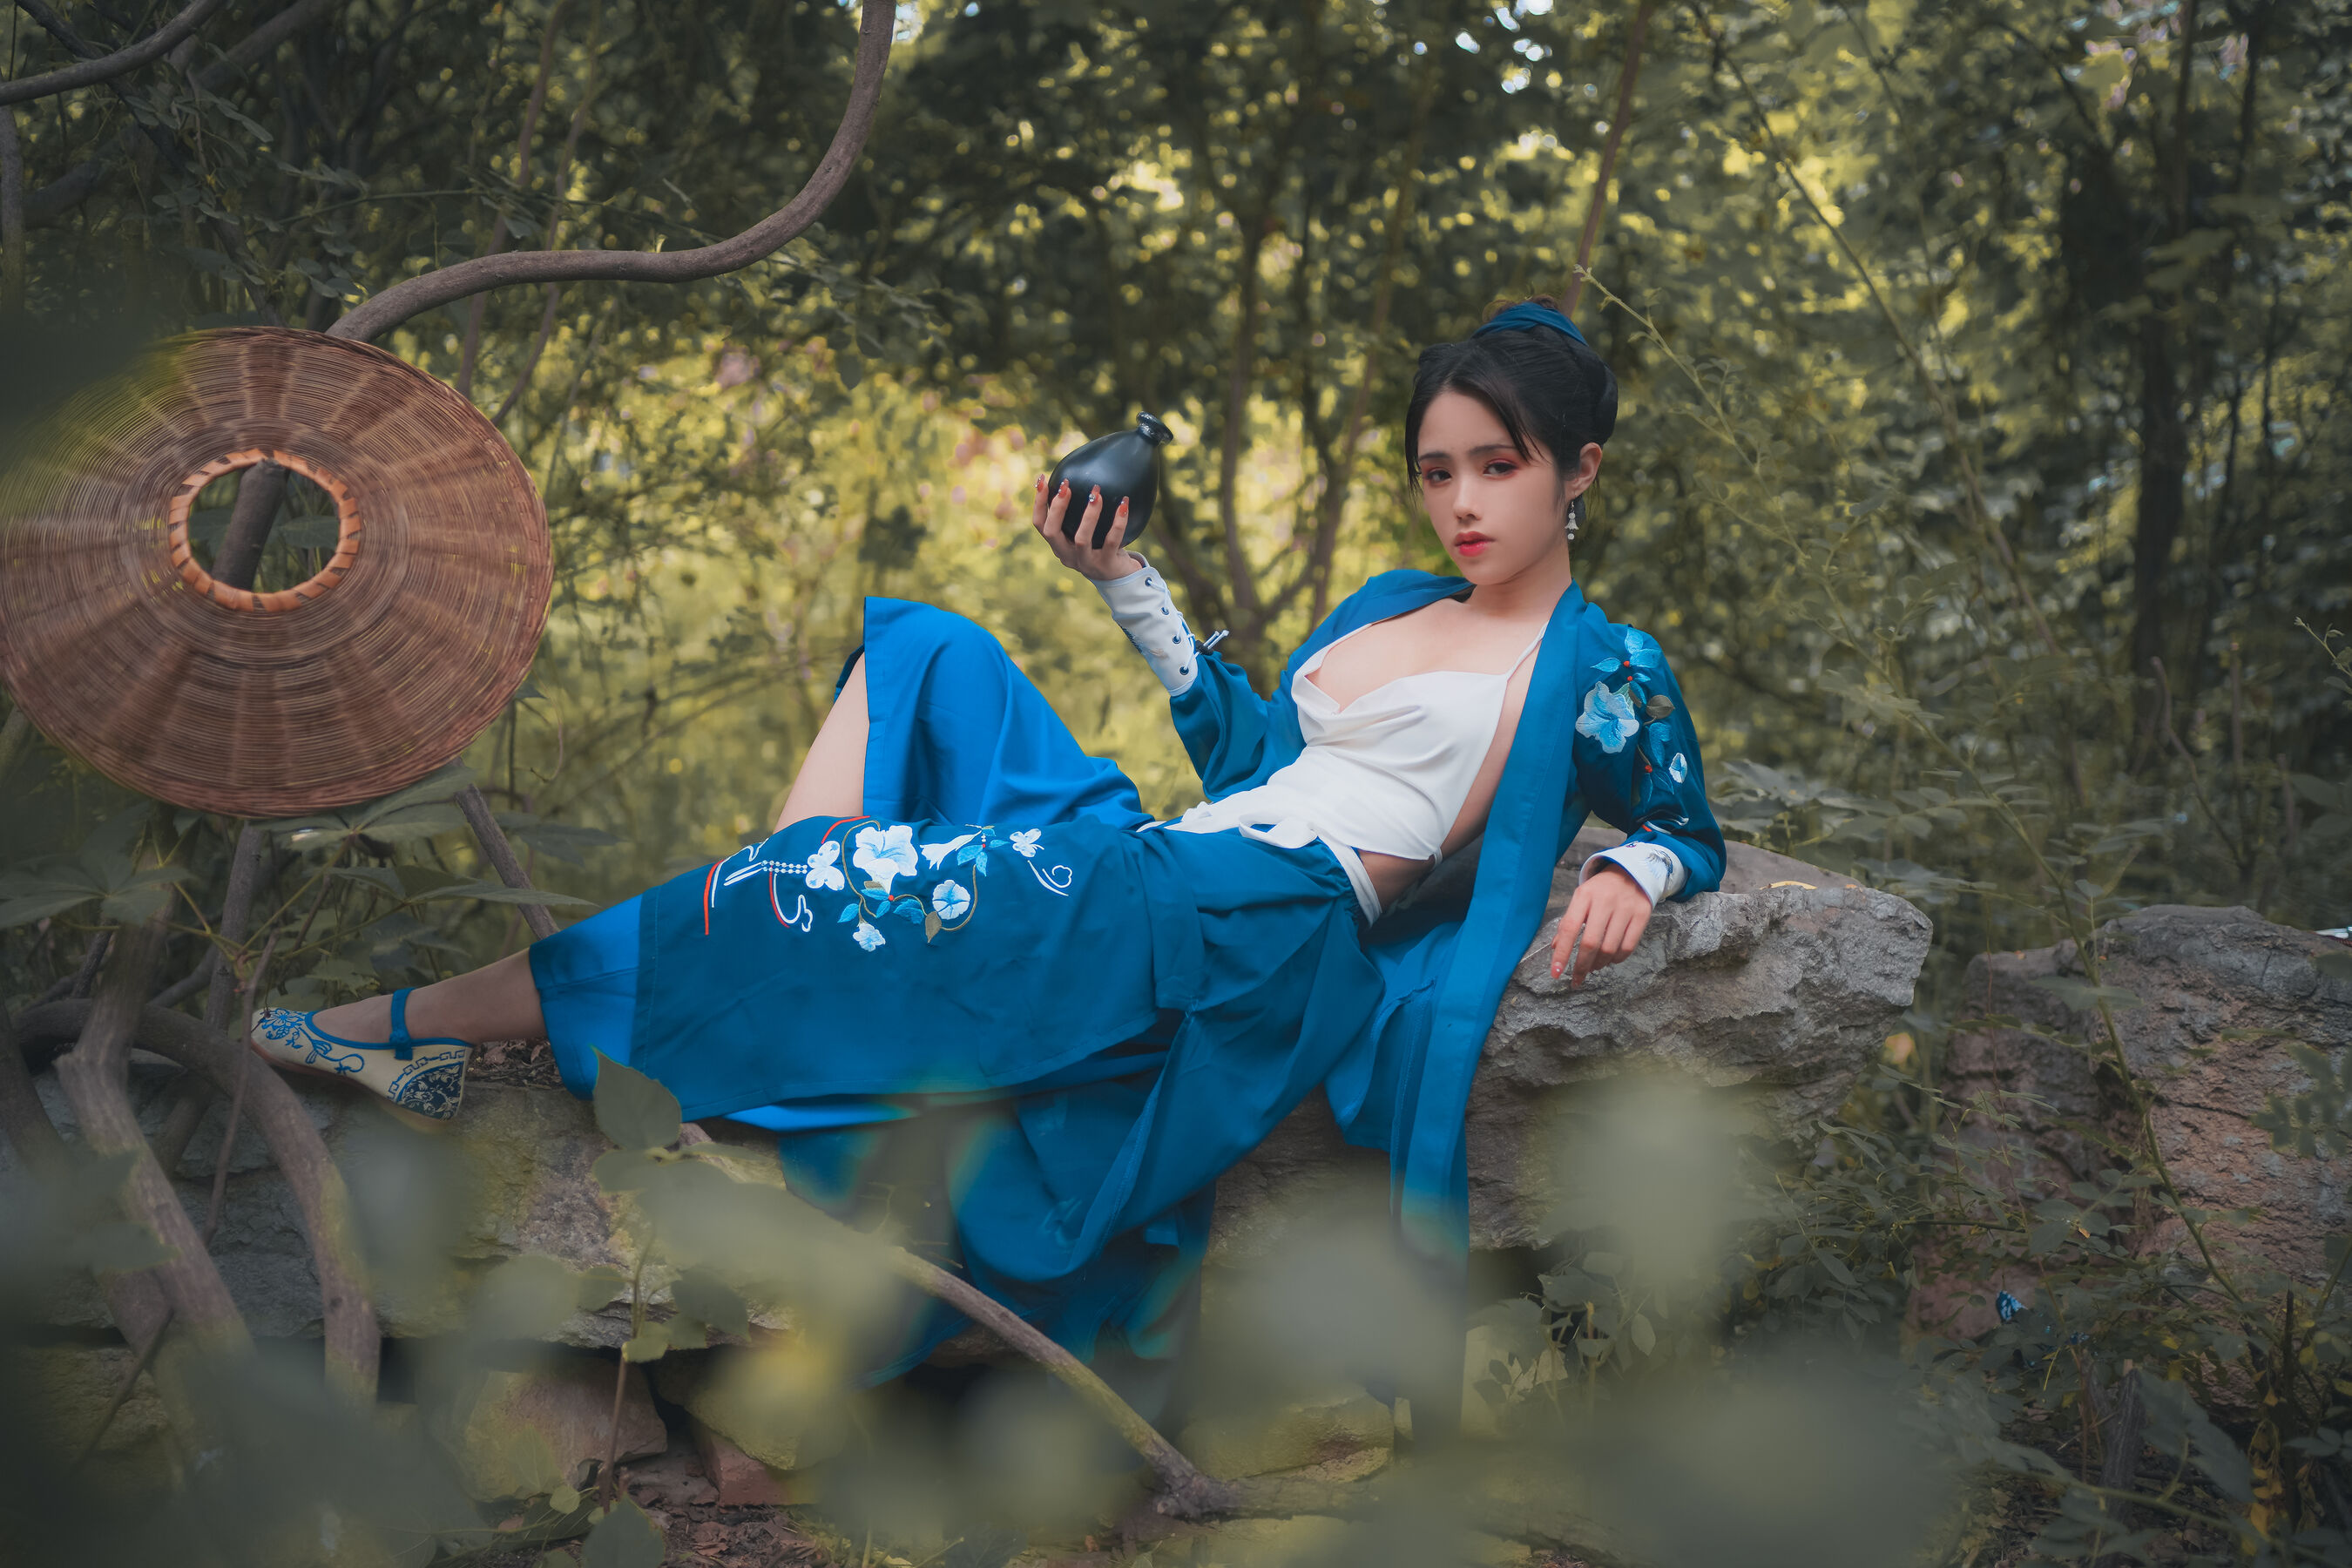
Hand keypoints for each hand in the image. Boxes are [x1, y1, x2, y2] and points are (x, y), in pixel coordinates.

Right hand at [1031, 476, 1140, 581]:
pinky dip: (1118, 522)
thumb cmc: (1103, 546)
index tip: (1042, 479)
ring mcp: (1086, 563)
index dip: (1038, 502)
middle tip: (1066, 486)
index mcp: (1058, 545)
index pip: (1039, 524)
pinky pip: (1112, 541)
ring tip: (1096, 493)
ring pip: (1081, 539)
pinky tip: (1124, 504)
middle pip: (1051, 532)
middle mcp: (1067, 556)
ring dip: (1088, 515)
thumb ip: (1080, 511)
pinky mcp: (1106, 566)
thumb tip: (1084, 473)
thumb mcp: (1088, 531)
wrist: (1122, 578)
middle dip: (1056, 508)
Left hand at [1550, 863, 1653, 986]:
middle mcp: (1605, 901)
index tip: (1555, 972)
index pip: (1569, 928)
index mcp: (1584, 896)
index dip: (1562, 953)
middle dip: (1581, 966)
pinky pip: (1628, 947)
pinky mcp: (1642, 915)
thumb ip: (1568, 922)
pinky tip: (1610, 960)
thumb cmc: (1600, 890)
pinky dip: (1617, 959)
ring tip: (1593, 967)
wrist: (1631, 872)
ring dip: (1598, 964)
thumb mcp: (1580, 899)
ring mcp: (1625, 908)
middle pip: (1591, 943)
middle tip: (1576, 978)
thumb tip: (1555, 948)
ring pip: (1610, 948)